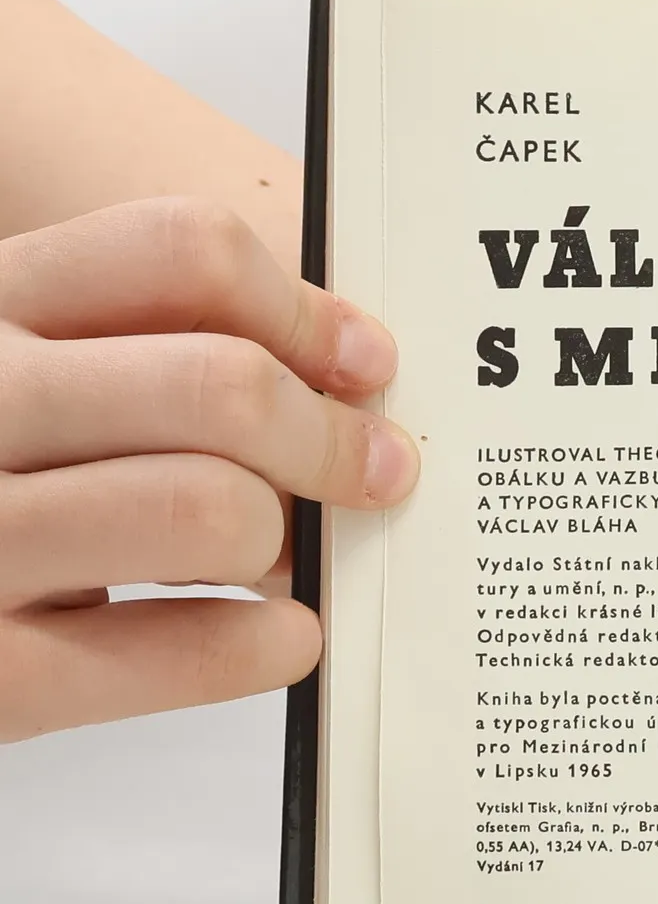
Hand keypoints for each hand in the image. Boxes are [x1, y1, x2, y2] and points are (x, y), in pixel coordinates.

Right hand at [0, 198, 417, 740]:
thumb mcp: (24, 382)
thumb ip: (140, 362)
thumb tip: (340, 396)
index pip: (182, 254)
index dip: (305, 313)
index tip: (364, 363)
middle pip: (222, 385)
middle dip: (329, 439)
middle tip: (376, 475)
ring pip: (212, 510)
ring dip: (283, 540)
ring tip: (281, 558)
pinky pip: (184, 649)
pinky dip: (266, 645)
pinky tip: (281, 637)